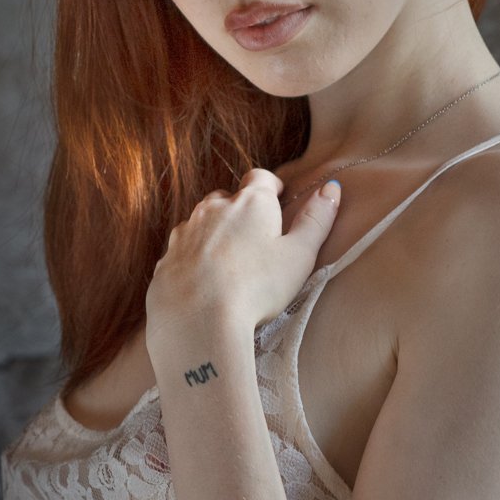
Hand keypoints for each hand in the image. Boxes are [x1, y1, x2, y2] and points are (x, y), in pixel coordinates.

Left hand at [144, 169, 341, 345]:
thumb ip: (317, 220)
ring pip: (202, 222)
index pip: (261, 178)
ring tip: (230, 262)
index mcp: (250, 203)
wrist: (198, 322)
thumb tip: (332, 188)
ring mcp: (185, 232)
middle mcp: (212, 208)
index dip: (271, 187)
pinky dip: (194, 258)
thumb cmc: (257, 287)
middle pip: (228, 198)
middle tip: (256, 238)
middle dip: (241, 210)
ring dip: (215, 233)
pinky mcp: (166, 258)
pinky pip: (183, 250)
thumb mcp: (299, 255)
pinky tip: (204, 281)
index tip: (279, 199)